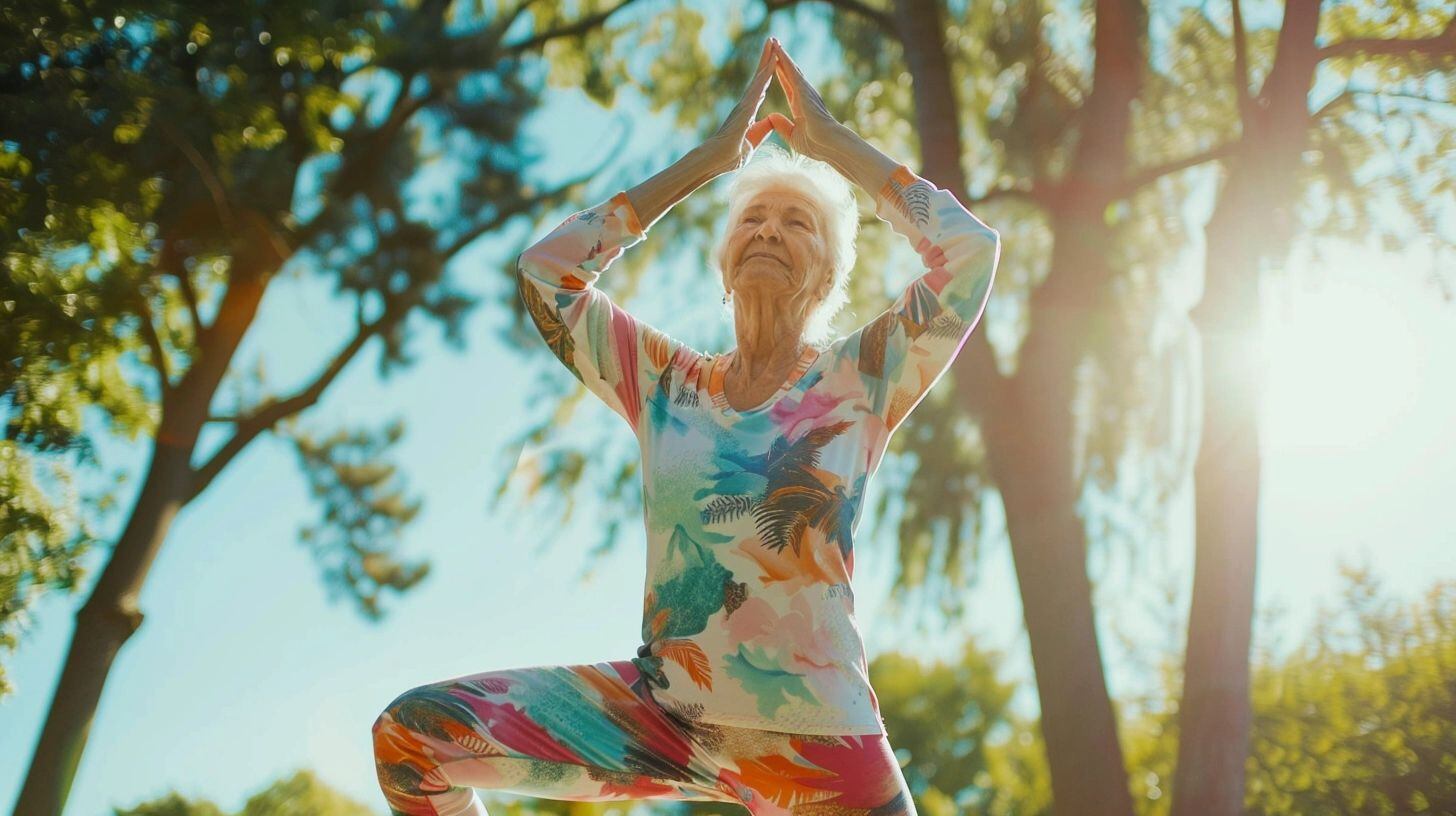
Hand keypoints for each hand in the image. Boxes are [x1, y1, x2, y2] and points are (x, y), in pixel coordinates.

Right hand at [701, 37, 794, 173]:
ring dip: (766, 59)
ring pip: (758, 77)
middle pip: (759, 77)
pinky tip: (772, 62)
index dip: (768, 74)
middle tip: (773, 40)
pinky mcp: (744, 108)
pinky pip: (757, 87)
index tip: (774, 61)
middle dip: (767, 59)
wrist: (714, 161)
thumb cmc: (729, 156)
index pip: (761, 89)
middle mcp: (745, 104)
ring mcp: (744, 104)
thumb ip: (760, 132)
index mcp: (748, 112)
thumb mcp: (751, 144)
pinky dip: (765, 74)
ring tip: (773, 41)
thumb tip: (770, 122)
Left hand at [768, 40, 847, 161]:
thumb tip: (771, 117)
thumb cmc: (816, 144)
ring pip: (791, 68)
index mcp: (800, 106)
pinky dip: (783, 59)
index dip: (781, 75)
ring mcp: (805, 90)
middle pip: (790, 73)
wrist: (829, 144)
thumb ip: (782, 125)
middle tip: (773, 45)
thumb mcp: (793, 135)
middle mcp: (804, 95)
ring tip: (773, 40)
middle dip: (781, 59)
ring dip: (781, 54)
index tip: (774, 65)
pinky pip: (791, 71)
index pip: (788, 86)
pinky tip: (776, 49)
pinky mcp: (804, 90)